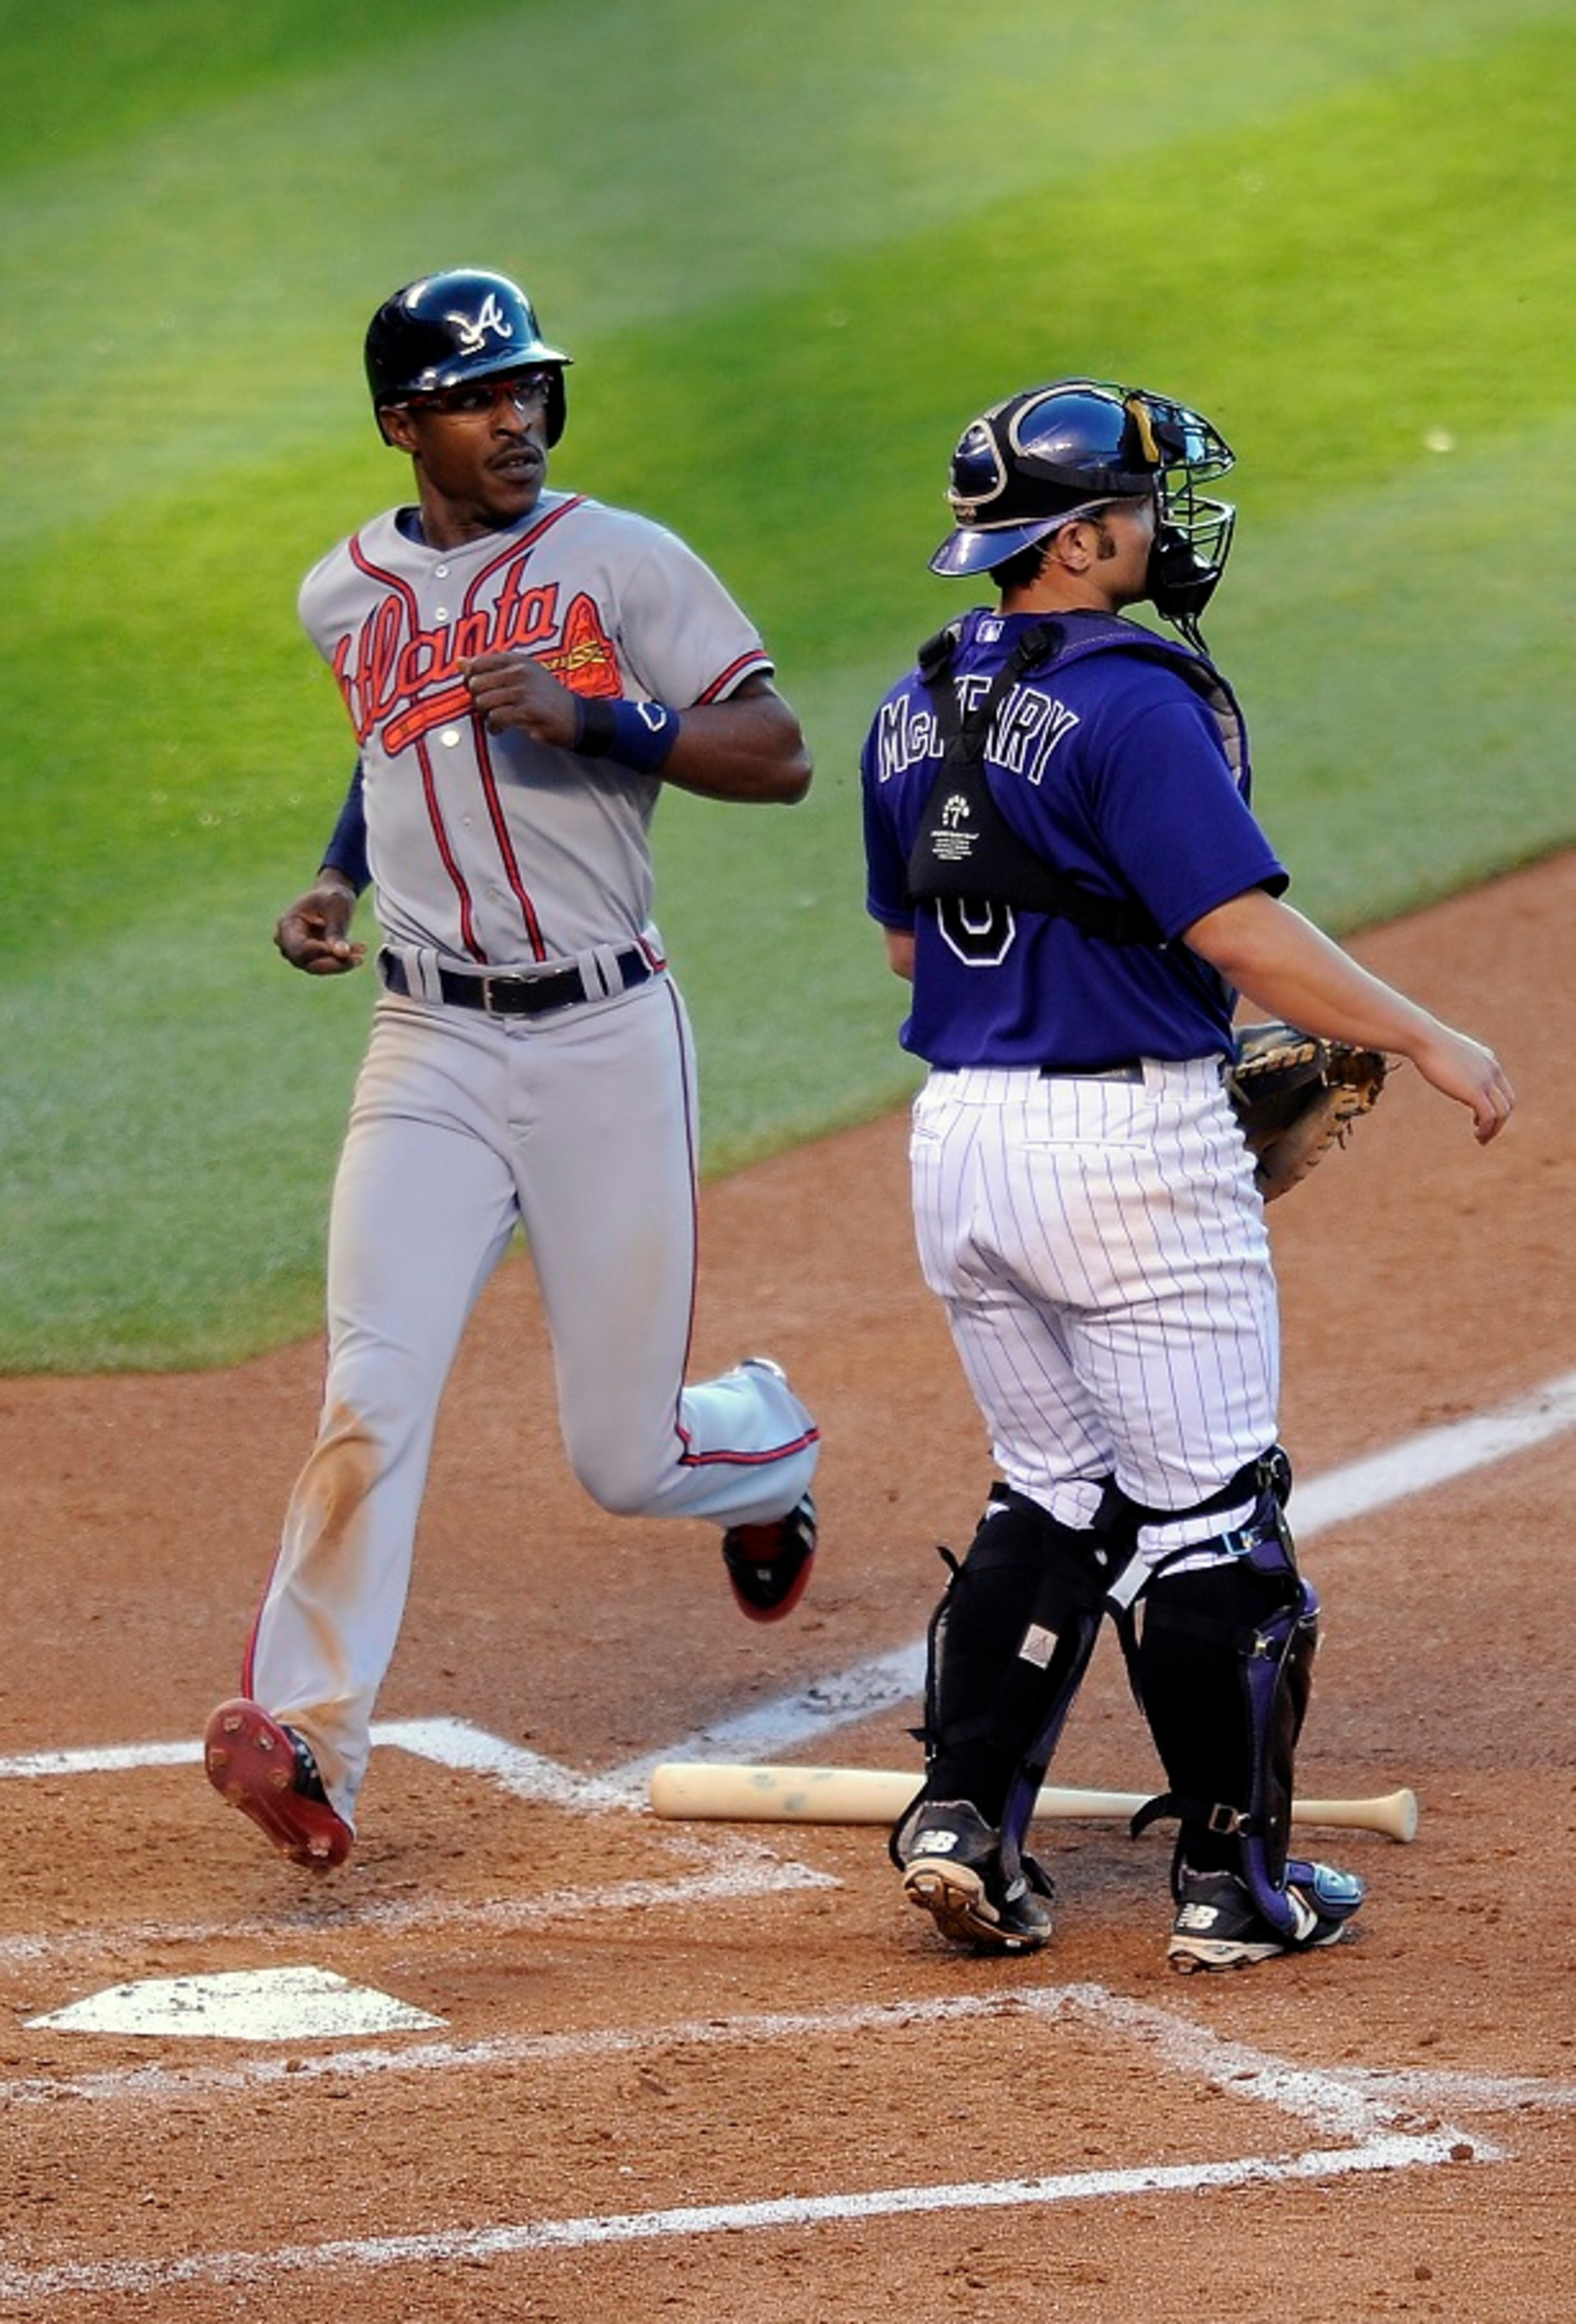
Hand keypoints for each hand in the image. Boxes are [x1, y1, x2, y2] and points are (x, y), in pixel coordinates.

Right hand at [274, 877, 365, 975]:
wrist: (334, 897)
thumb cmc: (332, 896)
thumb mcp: (336, 907)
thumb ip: (337, 930)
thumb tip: (342, 953)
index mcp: (287, 924)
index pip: (298, 947)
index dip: (319, 952)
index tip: (343, 951)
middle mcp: (288, 941)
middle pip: (306, 962)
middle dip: (333, 962)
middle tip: (358, 958)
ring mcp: (299, 951)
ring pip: (318, 967)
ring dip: (341, 963)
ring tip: (361, 953)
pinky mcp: (312, 957)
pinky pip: (327, 965)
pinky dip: (344, 961)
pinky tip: (360, 951)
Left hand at [463, 651, 580, 746]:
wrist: (576, 717)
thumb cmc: (548, 698)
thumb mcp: (522, 675)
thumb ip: (491, 668)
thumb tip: (460, 662)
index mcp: (517, 660)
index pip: (478, 662)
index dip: (471, 679)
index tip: (477, 689)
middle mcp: (519, 672)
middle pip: (476, 684)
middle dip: (477, 699)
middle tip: (488, 707)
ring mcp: (523, 690)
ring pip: (483, 702)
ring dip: (485, 715)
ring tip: (497, 718)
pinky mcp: (527, 710)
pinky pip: (495, 718)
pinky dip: (494, 727)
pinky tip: (502, 728)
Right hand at [1409, 1025, 1514, 1142]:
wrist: (1424, 1038)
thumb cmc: (1427, 1042)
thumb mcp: (1448, 1052)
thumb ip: (1454, 1061)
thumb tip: (1442, 1065)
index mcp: (1488, 1060)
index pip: (1503, 1088)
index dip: (1496, 1106)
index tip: (1480, 1118)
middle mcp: (1492, 1070)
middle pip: (1508, 1102)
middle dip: (1499, 1121)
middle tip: (1484, 1133)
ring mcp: (1486, 1081)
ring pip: (1503, 1112)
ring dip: (1494, 1129)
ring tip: (1481, 1139)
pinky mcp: (1476, 1091)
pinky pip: (1489, 1116)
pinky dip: (1486, 1129)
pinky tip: (1477, 1134)